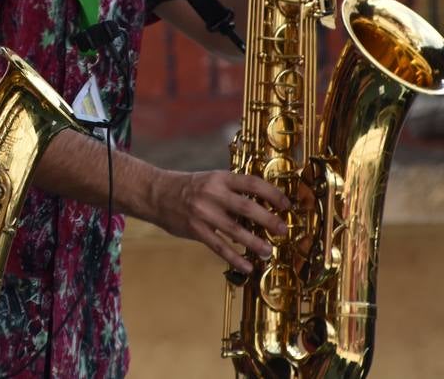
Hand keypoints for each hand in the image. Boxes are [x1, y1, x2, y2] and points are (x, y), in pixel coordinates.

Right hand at [150, 169, 290, 272]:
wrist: (157, 193)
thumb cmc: (189, 187)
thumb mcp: (211, 180)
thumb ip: (233, 191)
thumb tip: (262, 207)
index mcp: (220, 177)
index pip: (251, 183)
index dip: (272, 193)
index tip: (286, 204)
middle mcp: (212, 193)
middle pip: (246, 207)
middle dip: (268, 220)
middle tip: (283, 230)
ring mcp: (203, 213)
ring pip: (235, 230)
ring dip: (254, 242)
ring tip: (268, 251)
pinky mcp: (195, 229)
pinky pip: (219, 246)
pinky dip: (234, 258)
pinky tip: (246, 266)